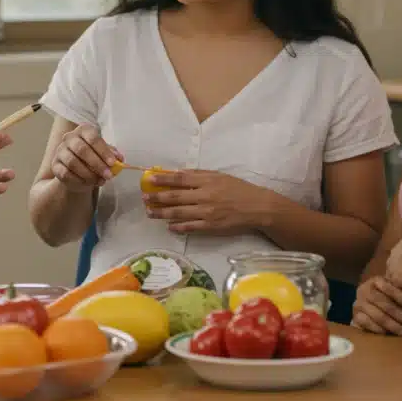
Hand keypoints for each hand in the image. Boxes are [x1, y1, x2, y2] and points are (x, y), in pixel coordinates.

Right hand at [49, 123, 121, 191]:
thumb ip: (112, 155)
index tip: (113, 163)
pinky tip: (88, 183)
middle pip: (82, 149)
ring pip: (73, 162)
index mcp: (83, 131)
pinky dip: (79, 180)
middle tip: (108, 175)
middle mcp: (69, 138)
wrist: (77, 172)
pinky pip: (66, 173)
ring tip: (100, 181)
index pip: (93, 137)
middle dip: (97, 164)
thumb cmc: (92, 158)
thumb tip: (119, 159)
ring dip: (89, 174)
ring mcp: (60, 151)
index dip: (103, 151)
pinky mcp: (55, 165)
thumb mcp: (104, 154)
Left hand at [144, 170, 276, 234]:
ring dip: (162, 213)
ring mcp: (206, 212)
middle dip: (157, 198)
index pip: (180, 179)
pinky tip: (168, 226)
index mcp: (207, 181)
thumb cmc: (238, 189)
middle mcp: (204, 196)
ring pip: (178, 213)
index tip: (150, 179)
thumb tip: (178, 173)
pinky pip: (189, 227)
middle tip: (144, 198)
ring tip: (150, 212)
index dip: (163, 179)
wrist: (256, 207)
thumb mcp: (219, 176)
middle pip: (175, 197)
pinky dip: (177, 226)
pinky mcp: (210, 226)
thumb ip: (199, 175)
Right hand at [350, 276, 401, 338]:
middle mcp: (364, 291)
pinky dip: (382, 331)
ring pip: (380, 317)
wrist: (368, 306)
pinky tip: (393, 336)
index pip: (388, 287)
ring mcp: (358, 304)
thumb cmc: (389, 297)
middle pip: (386, 305)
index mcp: (376, 281)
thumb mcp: (401, 291)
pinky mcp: (355, 317)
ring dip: (397, 328)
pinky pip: (369, 325)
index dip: (400, 296)